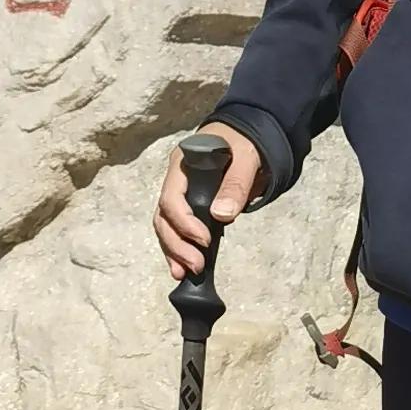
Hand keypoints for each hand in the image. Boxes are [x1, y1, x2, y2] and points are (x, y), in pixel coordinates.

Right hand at [154, 126, 260, 275]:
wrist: (246, 136)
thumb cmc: (244, 142)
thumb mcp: (246, 157)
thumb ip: (235, 184)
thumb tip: (221, 216)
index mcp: (183, 164)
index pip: (171, 198)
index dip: (184, 223)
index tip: (205, 240)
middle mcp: (175, 181)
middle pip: (164, 217)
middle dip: (176, 244)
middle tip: (196, 266)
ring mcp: (180, 194)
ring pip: (165, 226)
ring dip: (173, 251)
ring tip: (184, 273)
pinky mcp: (189, 206)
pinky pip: (176, 229)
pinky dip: (178, 248)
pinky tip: (183, 267)